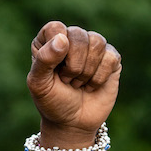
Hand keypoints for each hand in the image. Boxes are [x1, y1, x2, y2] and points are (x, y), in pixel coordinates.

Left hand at [27, 21, 121, 145]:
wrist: (72, 123)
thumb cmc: (52, 102)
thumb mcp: (39, 85)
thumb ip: (44, 60)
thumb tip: (62, 38)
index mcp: (48, 41)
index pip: (55, 28)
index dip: (56, 49)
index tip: (54, 69)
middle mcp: (71, 39)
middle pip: (79, 35)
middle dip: (72, 66)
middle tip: (66, 81)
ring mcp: (93, 47)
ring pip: (98, 43)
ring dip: (85, 72)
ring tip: (77, 84)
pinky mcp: (111, 58)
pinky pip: (111, 58)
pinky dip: (99, 78)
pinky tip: (91, 86)